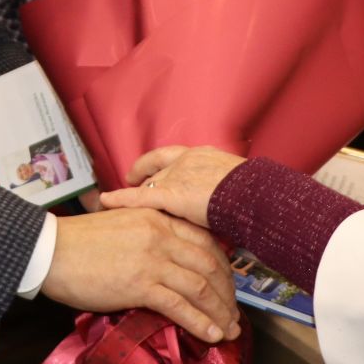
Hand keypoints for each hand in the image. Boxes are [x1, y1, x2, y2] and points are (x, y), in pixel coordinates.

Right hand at [41, 206, 240, 342]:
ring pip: (201, 286)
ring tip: (229, 330)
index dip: (223, 266)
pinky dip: (201, 323)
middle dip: (227, 292)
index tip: (228, 285)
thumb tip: (169, 259)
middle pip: (210, 264)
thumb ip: (150, 235)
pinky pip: (180, 306)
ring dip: (220, 311)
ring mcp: (153, 260)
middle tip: (234, 313)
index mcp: (158, 217)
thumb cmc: (80, 241)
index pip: (205, 240)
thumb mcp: (123, 224)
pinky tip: (212, 335)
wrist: (51, 251)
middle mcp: (162, 235)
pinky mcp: (140, 285)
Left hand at [101, 145, 248, 231]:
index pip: (174, 157)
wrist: (257, 197)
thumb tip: (224, 208)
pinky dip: (122, 199)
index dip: (158, 164)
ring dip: (134, 193)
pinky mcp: (172, 194)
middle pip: (158, 172)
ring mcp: (178, 175)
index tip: (150, 169)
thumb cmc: (256, 195)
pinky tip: (106, 202)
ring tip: (115, 200)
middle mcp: (188, 160)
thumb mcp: (240, 187)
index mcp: (205, 155)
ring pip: (149, 186)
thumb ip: (224, 193)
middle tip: (131, 184)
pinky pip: (140, 197)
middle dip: (145, 180)